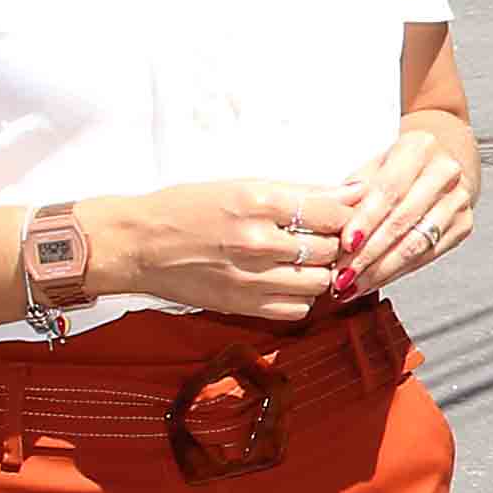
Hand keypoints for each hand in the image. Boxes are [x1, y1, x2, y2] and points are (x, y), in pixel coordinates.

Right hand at [85, 180, 362, 326]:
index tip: (343, 215)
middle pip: (330, 248)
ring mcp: (252, 277)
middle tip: (323, 237)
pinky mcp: (245, 306)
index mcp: (258, 201)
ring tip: (304, 259)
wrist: (138, 245)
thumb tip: (353, 191)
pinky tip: (286, 281)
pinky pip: (298, 308)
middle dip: (335, 243)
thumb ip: (301, 191)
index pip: (331, 212)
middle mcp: (258, 241)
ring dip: (321, 271)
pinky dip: (302, 296)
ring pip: (320, 281)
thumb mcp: (242, 185)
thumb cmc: (187, 209)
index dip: (346, 215)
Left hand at [336, 116, 478, 297]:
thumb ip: (353, 192)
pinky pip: (427, 255)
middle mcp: (445, 172)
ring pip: (417, 243)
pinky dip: (398, 271)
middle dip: (370, 252)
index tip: (345, 244)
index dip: (366, 219)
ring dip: (382, 269)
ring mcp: (459, 200)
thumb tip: (331, 223)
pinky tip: (375, 280)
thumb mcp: (372, 167)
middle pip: (403, 220)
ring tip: (355, 285)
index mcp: (418, 148)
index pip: (389, 190)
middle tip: (344, 275)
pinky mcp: (463, 224)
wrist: (438, 165)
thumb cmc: (397, 168)